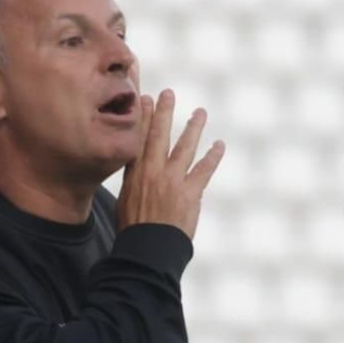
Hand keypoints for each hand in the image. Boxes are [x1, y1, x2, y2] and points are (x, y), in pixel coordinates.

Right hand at [115, 89, 224, 238]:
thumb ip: (132, 182)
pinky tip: (219, 144)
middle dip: (165, 112)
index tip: (147, 99)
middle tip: (169, 93)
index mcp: (134, 174)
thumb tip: (135, 169)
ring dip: (193, 127)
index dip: (144, 118)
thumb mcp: (124, 202)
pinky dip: (213, 156)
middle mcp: (153, 172)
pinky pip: (204, 169)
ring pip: (185, 147)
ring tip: (200, 112)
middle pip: (159, 135)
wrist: (148, 249)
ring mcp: (173, 180)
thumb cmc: (134, 230)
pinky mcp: (190, 192)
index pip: (139, 139)